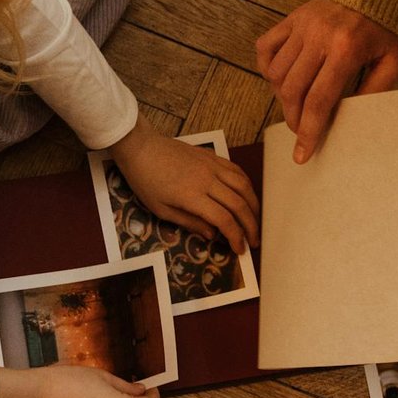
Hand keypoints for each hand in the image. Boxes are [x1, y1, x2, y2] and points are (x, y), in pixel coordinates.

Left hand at [108, 119, 259, 254]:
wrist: (141, 148)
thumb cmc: (146, 181)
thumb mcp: (161, 210)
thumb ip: (189, 222)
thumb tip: (212, 234)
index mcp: (192, 196)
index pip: (224, 219)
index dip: (236, 236)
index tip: (240, 249)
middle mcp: (207, 180)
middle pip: (239, 204)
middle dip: (251, 226)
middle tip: (254, 241)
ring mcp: (212, 166)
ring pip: (244, 186)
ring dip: (254, 206)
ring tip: (255, 221)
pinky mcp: (212, 157)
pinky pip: (237, 171)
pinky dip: (247, 185)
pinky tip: (248, 196)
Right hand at [256, 0, 397, 162]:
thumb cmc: (390, 26)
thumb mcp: (394, 61)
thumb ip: (374, 91)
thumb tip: (348, 119)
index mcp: (346, 49)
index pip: (319, 100)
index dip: (308, 131)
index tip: (302, 154)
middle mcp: (319, 36)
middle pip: (293, 91)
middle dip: (294, 119)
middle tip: (301, 130)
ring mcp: (302, 24)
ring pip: (276, 73)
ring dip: (281, 97)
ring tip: (296, 105)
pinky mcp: (293, 17)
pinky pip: (266, 46)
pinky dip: (267, 67)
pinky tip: (280, 79)